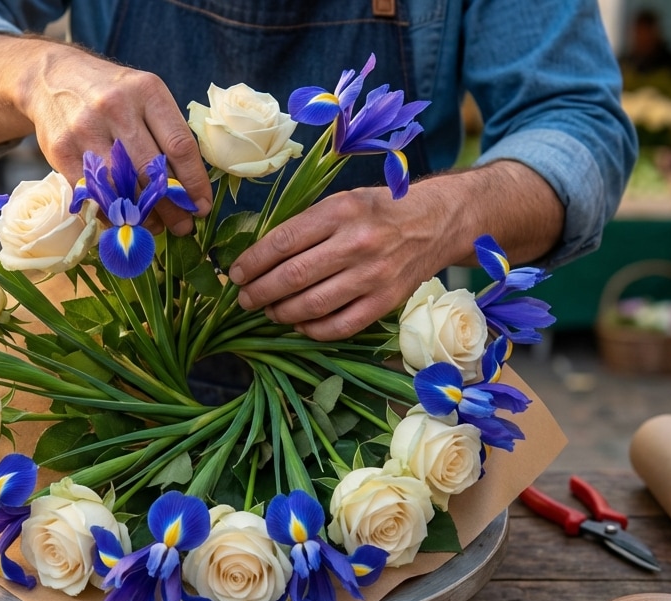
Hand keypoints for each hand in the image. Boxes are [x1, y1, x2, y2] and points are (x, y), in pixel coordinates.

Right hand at [0, 36, 211, 232]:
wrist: (51, 77)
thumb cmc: (111, 92)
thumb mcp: (145, 95)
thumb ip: (167, 132)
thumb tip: (189, 186)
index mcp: (147, 91)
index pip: (179, 145)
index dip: (194, 182)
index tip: (201, 206)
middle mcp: (116, 107)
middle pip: (150, 171)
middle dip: (171, 206)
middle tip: (183, 226)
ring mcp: (85, 129)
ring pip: (120, 186)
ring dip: (142, 215)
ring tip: (156, 227)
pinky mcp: (60, 149)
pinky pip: (92, 192)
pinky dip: (110, 212)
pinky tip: (123, 218)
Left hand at [228, 185, 446, 341]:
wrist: (434, 223)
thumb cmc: (378, 211)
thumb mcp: (342, 201)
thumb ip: (306, 226)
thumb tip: (260, 258)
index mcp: (340, 211)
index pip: (283, 242)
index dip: (253, 262)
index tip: (236, 274)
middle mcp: (356, 243)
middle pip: (293, 276)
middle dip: (260, 292)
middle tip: (244, 299)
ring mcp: (373, 276)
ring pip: (313, 305)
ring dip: (282, 313)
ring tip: (269, 311)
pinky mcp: (385, 301)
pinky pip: (340, 326)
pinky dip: (313, 330)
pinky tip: (300, 324)